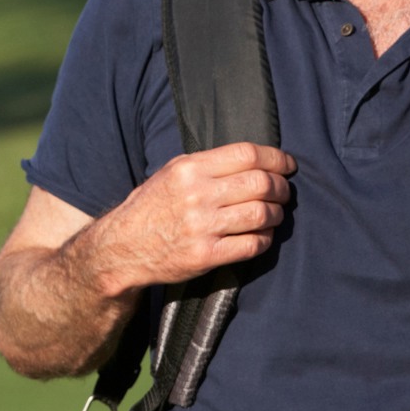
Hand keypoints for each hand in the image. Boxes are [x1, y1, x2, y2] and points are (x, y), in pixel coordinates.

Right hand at [95, 142, 294, 293]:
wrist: (121, 249)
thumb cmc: (152, 207)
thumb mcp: (171, 172)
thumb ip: (210, 164)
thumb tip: (256, 159)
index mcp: (190, 168)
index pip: (248, 155)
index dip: (276, 159)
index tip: (288, 165)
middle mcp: (197, 195)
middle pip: (261, 184)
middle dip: (282, 188)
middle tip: (285, 192)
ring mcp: (202, 227)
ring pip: (262, 214)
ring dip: (277, 214)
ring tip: (275, 214)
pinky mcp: (205, 255)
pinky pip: (252, 244)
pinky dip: (266, 239)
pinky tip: (263, 235)